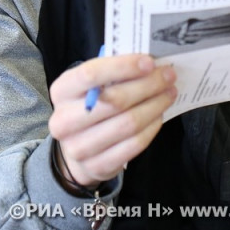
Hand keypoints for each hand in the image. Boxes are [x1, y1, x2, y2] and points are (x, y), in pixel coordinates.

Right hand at [48, 54, 177, 187]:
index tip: (149, 62)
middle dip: (148, 86)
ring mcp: (79, 147)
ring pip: (128, 123)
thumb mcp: (91, 85)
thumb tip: (148, 63)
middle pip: (114, 100)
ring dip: (154, 106)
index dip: (123, 67)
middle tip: (168, 76)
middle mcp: (64, 121)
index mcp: (61, 92)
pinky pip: (134, 145)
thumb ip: (112, 72)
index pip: (90, 74)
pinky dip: (151, 128)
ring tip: (168, 94)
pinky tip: (158, 115)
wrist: (77, 148)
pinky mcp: (98, 166)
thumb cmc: (90, 106)